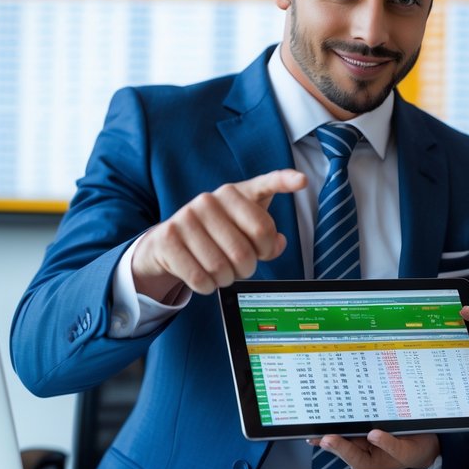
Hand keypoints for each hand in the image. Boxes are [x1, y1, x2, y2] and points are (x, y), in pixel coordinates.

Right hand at [131, 169, 306, 298]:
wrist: (166, 243)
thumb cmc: (213, 235)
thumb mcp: (240, 230)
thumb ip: (265, 236)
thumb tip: (278, 244)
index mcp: (233, 193)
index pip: (263, 199)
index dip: (279, 202)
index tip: (302, 181)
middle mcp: (210, 199)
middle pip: (247, 249)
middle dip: (249, 268)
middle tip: (241, 267)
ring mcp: (187, 217)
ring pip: (222, 267)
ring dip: (226, 279)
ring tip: (221, 272)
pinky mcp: (168, 238)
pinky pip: (200, 277)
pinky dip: (208, 287)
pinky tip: (204, 278)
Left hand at [310, 430, 439, 468]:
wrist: (425, 445)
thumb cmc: (416, 451)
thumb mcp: (406, 451)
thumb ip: (391, 445)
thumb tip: (374, 435)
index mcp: (371, 462)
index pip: (352, 456)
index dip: (339, 448)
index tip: (329, 439)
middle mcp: (364, 452)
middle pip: (342, 446)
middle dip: (327, 439)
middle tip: (315, 432)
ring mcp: (363, 440)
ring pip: (344, 435)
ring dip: (331, 429)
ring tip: (318, 421)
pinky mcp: (366, 429)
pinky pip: (352, 425)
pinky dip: (342, 420)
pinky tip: (331, 414)